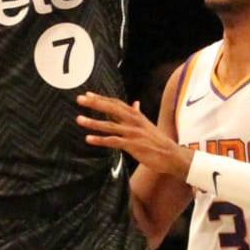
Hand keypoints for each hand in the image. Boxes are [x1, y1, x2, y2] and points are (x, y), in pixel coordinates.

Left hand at [76, 91, 191, 178]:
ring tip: (79, 119)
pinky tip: (89, 139)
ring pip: (109, 125)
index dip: (101, 98)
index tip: (88, 94)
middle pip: (111, 109)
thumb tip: (134, 103)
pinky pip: (113, 141)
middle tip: (79, 100)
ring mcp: (132, 133)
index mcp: (136, 115)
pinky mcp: (132, 145)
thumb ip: (137, 114)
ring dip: (93, 122)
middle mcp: (133, 121)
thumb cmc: (157, 141)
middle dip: (94, 103)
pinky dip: (100, 140)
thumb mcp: (147, 124)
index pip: (116, 103)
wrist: (171, 155)